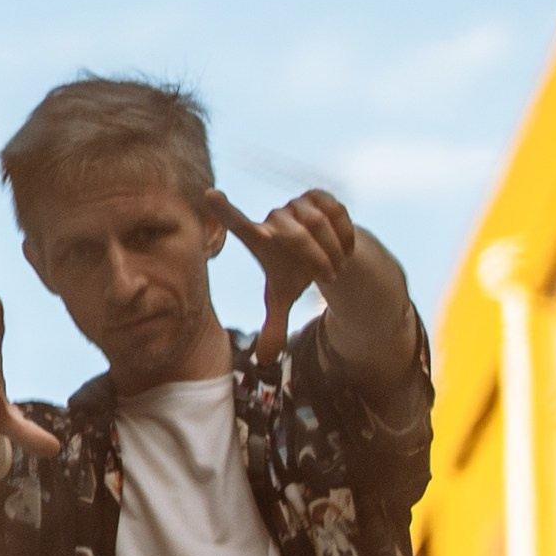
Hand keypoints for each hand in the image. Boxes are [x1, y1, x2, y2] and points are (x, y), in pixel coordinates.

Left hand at [207, 187, 356, 363]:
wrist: (324, 252)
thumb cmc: (294, 273)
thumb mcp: (283, 298)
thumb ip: (273, 326)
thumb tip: (266, 360)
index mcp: (258, 238)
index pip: (236, 222)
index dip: (224, 210)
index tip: (210, 194)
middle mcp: (273, 217)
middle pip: (294, 234)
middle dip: (316, 259)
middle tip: (328, 276)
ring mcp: (295, 203)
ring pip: (318, 223)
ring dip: (332, 249)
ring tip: (333, 263)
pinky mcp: (318, 195)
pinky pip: (338, 213)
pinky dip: (345, 235)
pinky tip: (344, 246)